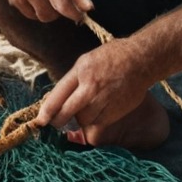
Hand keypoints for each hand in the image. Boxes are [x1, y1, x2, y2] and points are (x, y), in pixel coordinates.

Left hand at [35, 38, 154, 141]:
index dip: (47, 111)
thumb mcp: (88, 60)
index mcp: (82, 70)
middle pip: (67, 112)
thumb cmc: (113, 57)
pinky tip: (100, 108)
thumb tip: (58, 100)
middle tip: (55, 123)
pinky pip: (98, 122)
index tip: (40, 120)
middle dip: (58, 121)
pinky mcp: (115, 111)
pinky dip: (95, 119)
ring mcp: (104, 100)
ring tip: (88, 106)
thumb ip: (74, 79)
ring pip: (83, 119)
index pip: (58, 95)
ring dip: (80, 118)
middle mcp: (91, 86)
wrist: (141, 59)